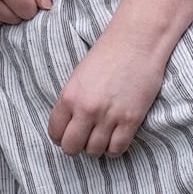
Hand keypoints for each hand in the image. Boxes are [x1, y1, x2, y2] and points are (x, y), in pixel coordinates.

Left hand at [47, 25, 167, 157]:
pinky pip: (117, 149)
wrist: (137, 41)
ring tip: (100, 137)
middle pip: (71, 147)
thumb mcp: (80, 76)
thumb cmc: (108, 54)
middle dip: (76, 147)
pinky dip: (114, 149)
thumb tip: (70, 125)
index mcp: (69, 95)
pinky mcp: (131, 120)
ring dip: (96, 148)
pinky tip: (114, 139)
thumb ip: (73, 101)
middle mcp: (86, 109)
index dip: (60, 137)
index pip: (55, 131)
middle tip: (83, 139)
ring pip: (94, 151)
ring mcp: (109, 116)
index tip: (67, 135)